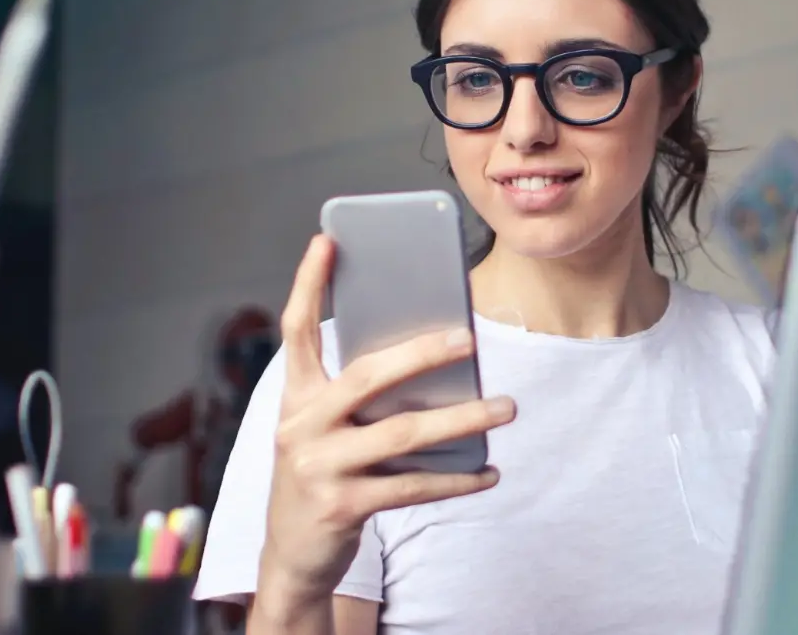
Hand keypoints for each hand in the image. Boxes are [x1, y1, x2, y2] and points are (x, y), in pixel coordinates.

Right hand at [259, 235, 514, 604]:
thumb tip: (434, 361)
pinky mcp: (342, 506)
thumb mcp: (324, 429)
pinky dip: (457, 480)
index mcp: (295, 397)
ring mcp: (319, 467)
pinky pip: (413, 487)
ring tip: (505, 406)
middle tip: (468, 339)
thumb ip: (358, 396)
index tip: (327, 240)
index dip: (307, 283)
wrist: (292, 557)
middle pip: (367, 377)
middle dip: (421, 354)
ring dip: (462, 418)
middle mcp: (300, 426)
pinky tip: (489, 471)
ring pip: (402, 433)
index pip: (296, 330)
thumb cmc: (322, 475)